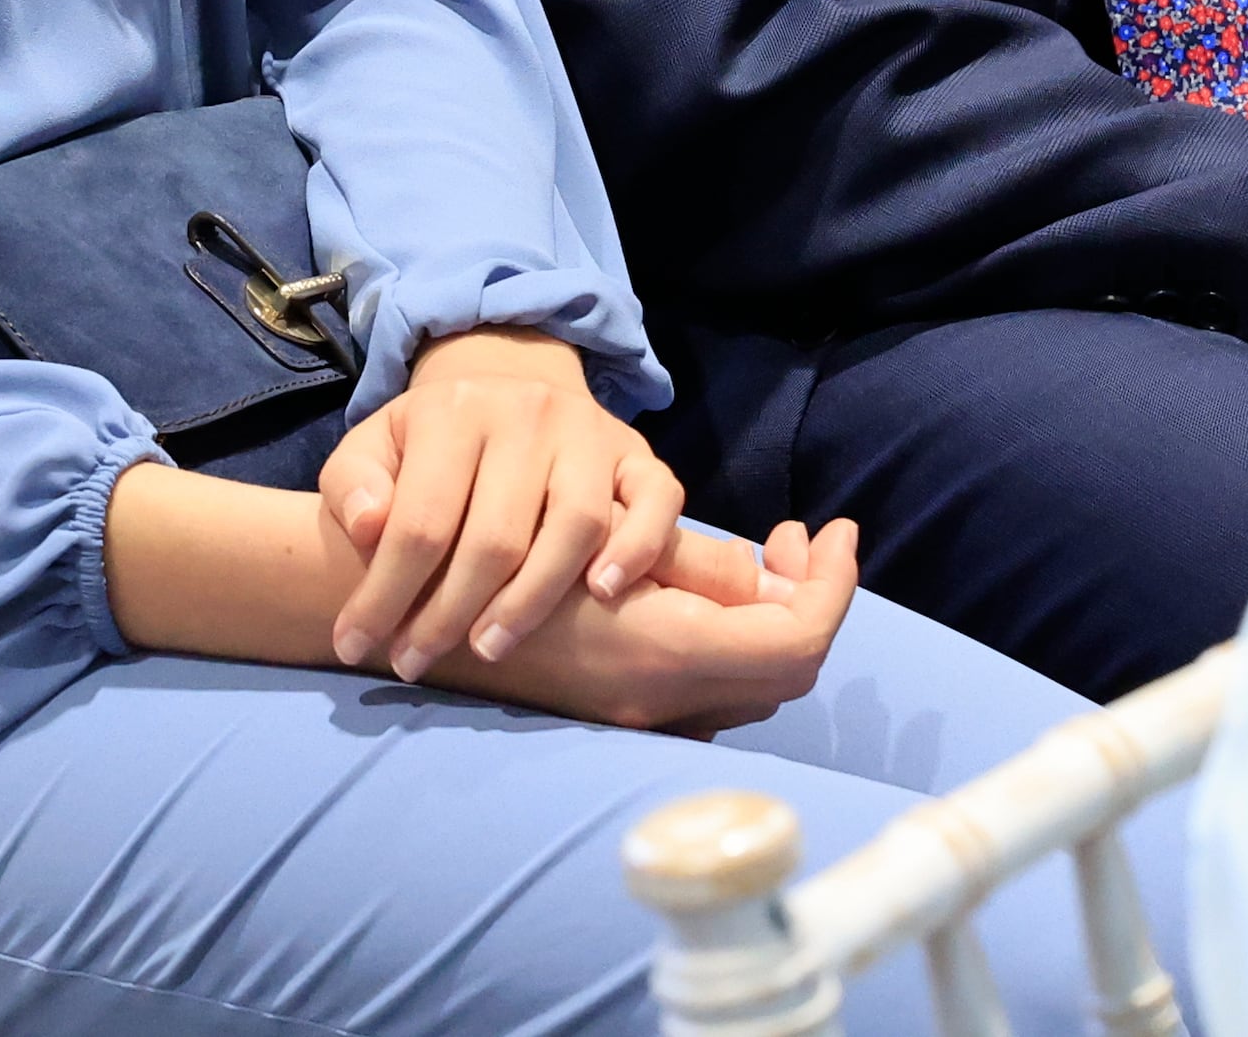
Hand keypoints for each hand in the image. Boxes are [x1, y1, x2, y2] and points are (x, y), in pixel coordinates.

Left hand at [320, 328, 693, 681]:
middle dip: (450, 613)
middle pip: (496, 535)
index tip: (354, 647)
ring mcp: (590, 433)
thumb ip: (353, 483)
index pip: (419, 518)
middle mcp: (528, 414)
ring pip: (576, 525)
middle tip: (418, 662)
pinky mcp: (638, 454)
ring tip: (490, 647)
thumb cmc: (434, 443)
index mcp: (453, 410)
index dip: (385, 592)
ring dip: (533, 600)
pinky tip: (602, 593)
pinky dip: (637, 548)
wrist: (509, 389)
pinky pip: (656, 500)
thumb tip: (368, 528)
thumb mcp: (375, 446)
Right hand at [453, 517, 862, 734]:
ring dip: (777, 619)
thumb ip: (688, 560)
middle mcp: (666, 701)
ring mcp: (646, 716)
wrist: (413, 620)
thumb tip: (758, 573)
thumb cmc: (496, 559)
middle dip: (813, 598)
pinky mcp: (626, 712)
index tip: (834, 530)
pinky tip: (713, 591)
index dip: (834, 585)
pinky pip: (718, 687)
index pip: (799, 640)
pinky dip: (739, 639)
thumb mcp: (597, 535)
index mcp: (667, 652)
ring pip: (758, 682)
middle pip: (790, 668)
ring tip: (766, 559)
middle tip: (801, 541)